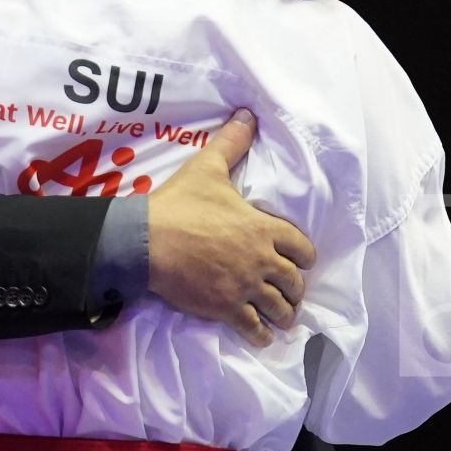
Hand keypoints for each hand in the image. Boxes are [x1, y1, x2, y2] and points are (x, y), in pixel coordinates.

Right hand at [145, 109, 315, 347]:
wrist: (147, 241)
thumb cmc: (180, 204)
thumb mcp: (207, 168)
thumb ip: (231, 143)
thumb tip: (247, 114)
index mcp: (262, 228)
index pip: (302, 247)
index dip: (304, 255)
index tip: (299, 260)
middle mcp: (262, 260)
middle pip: (295, 282)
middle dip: (295, 288)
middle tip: (289, 291)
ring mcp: (245, 287)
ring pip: (280, 308)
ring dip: (284, 313)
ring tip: (281, 316)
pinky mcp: (226, 308)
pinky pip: (254, 329)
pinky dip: (261, 335)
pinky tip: (261, 336)